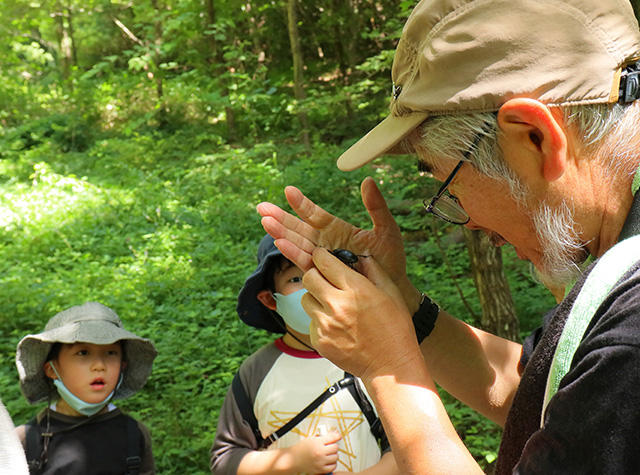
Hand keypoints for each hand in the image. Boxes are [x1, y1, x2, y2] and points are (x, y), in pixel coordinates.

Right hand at [257, 178, 416, 304]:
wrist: (395, 290)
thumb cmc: (391, 261)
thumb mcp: (386, 230)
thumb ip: (376, 207)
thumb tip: (368, 180)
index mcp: (339, 230)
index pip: (316, 215)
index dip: (302, 204)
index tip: (289, 191)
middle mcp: (327, 244)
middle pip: (299, 228)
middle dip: (281, 218)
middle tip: (262, 207)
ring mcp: (323, 259)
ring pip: (297, 244)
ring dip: (281, 233)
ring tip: (265, 221)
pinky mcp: (323, 275)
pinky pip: (304, 263)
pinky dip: (291, 253)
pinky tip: (279, 243)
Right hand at [288, 432, 340, 473]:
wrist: (293, 459)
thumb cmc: (301, 448)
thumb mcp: (311, 438)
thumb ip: (323, 436)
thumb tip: (335, 434)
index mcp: (317, 442)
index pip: (332, 437)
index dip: (337, 436)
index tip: (338, 436)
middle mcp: (319, 452)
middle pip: (335, 447)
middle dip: (333, 446)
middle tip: (329, 446)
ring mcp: (320, 462)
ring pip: (336, 457)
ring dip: (333, 455)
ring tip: (328, 454)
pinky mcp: (320, 470)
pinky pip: (333, 467)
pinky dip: (332, 464)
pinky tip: (328, 461)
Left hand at [303, 248, 421, 380]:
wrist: (390, 366)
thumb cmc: (395, 329)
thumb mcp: (391, 293)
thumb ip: (374, 270)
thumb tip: (360, 257)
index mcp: (356, 289)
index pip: (324, 262)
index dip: (321, 256)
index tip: (323, 257)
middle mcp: (337, 305)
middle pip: (308, 277)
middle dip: (316, 275)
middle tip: (326, 281)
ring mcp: (325, 324)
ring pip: (305, 299)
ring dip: (315, 298)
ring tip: (333, 306)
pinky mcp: (319, 341)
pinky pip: (310, 321)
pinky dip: (320, 320)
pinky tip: (337, 326)